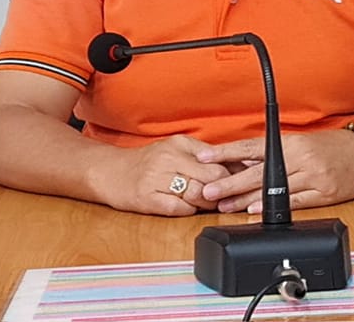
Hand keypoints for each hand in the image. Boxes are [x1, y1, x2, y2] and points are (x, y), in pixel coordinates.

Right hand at [94, 135, 234, 216]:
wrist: (109, 172)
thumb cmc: (146, 163)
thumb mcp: (174, 149)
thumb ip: (202, 155)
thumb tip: (237, 165)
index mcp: (178, 144)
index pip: (217, 158)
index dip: (234, 172)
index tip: (244, 180)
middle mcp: (168, 158)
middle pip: (212, 176)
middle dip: (224, 190)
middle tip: (228, 197)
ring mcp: (157, 179)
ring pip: (197, 193)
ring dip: (208, 203)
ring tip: (209, 204)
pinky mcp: (147, 199)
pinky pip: (179, 208)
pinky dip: (189, 211)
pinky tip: (189, 208)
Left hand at [194, 129, 353, 213]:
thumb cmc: (331, 147)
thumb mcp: (301, 142)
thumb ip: (274, 152)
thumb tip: (242, 161)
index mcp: (290, 142)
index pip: (251, 147)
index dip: (226, 152)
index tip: (204, 157)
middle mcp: (298, 157)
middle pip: (257, 171)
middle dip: (229, 181)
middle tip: (208, 190)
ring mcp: (312, 175)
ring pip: (272, 189)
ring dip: (245, 199)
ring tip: (224, 206)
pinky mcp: (324, 193)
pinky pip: (295, 201)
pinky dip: (274, 207)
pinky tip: (255, 212)